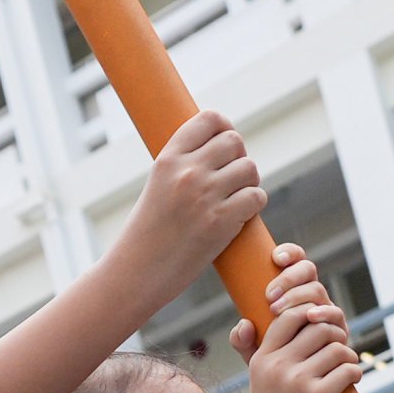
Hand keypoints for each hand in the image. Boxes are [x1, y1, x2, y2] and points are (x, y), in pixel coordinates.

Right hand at [113, 110, 261, 311]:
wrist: (136, 272)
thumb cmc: (147, 233)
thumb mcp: (157, 187)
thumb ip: (183, 166)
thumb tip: (220, 148)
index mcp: (168, 159)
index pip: (209, 120)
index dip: (224, 128)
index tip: (225, 146)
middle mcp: (187, 172)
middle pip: (234, 141)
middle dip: (238, 158)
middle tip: (231, 178)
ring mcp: (205, 196)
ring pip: (249, 168)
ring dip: (249, 182)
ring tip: (236, 198)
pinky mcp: (221, 222)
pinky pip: (256, 197)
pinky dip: (253, 205)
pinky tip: (239, 216)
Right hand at [246, 244, 363, 392]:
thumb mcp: (256, 380)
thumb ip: (250, 349)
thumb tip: (246, 322)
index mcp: (262, 359)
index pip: (290, 316)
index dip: (311, 316)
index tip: (320, 328)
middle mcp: (277, 366)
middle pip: (319, 328)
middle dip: (335, 336)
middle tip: (339, 350)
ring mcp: (297, 382)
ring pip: (337, 348)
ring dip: (348, 355)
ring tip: (346, 366)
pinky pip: (347, 369)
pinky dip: (355, 373)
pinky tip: (351, 380)